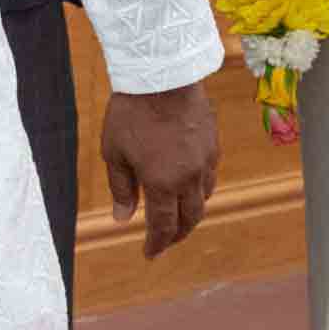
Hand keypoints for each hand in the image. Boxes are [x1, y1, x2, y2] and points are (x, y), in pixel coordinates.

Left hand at [99, 82, 219, 258]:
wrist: (162, 75)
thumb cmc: (130, 113)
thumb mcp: (114, 152)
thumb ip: (121, 188)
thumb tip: (122, 219)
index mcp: (162, 183)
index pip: (163, 226)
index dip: (156, 244)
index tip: (148, 254)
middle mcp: (188, 178)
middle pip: (189, 219)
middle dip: (176, 235)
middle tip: (164, 241)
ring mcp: (205, 161)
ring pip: (203, 199)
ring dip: (190, 213)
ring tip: (176, 216)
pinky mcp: (213, 145)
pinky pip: (209, 177)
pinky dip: (199, 190)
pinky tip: (188, 186)